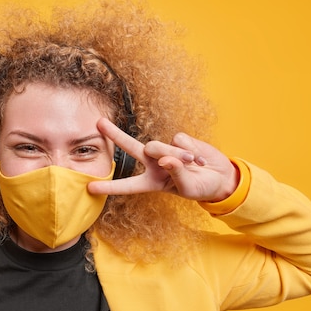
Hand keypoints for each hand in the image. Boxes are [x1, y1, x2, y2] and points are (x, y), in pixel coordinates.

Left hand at [88, 118, 238, 201]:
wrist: (220, 176)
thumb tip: (166, 159)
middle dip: (115, 134)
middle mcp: (154, 165)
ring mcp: (166, 150)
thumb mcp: (188, 187)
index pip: (127, 186)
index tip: (90, 187)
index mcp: (152, 182)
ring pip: (159, 146)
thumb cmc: (200, 187)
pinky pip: (178, 140)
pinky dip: (190, 149)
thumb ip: (176, 173)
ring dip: (175, 154)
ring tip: (193, 164)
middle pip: (131, 147)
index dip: (109, 187)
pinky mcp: (178, 140)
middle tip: (98, 123)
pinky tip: (198, 157)